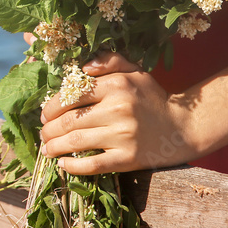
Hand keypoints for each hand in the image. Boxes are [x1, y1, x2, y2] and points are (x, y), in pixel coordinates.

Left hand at [39, 51, 198, 174]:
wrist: (185, 127)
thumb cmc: (153, 98)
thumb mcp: (134, 72)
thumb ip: (109, 61)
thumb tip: (84, 66)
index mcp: (116, 85)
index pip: (72, 95)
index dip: (51, 107)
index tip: (44, 114)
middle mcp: (118, 109)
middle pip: (69, 120)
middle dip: (48, 129)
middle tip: (42, 134)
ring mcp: (123, 135)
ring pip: (76, 141)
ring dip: (55, 147)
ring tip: (47, 149)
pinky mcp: (129, 158)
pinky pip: (94, 164)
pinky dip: (74, 166)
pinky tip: (63, 165)